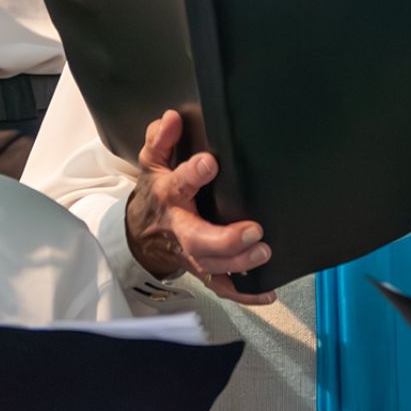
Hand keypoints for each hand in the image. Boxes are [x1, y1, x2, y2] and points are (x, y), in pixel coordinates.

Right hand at [126, 110, 275, 306]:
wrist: (141, 233)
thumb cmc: (156, 192)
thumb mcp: (153, 162)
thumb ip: (162, 138)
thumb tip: (172, 117)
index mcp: (169, 195)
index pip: (180, 183)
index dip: (193, 173)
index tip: (210, 162)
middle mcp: (181, 228)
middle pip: (199, 239)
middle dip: (226, 239)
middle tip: (254, 230)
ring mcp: (192, 254)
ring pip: (213, 267)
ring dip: (239, 265)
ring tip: (263, 253)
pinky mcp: (203, 269)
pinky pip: (222, 287)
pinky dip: (244, 293)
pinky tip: (268, 291)